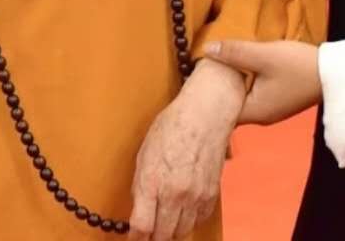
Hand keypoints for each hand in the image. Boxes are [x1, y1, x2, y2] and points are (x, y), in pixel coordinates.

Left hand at [129, 60, 243, 240]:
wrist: (205, 115)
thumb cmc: (171, 127)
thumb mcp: (144, 154)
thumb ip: (141, 185)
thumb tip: (138, 208)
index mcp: (153, 182)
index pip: (142, 226)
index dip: (135, 238)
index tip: (133, 238)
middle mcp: (175, 193)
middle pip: (163, 236)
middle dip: (153, 238)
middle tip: (148, 234)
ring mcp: (195, 196)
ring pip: (182, 232)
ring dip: (171, 233)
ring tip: (163, 227)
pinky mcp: (211, 195)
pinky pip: (199, 221)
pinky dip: (189, 222)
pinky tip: (182, 214)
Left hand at [203, 39, 320, 125]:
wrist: (335, 74)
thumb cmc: (299, 67)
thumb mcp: (263, 55)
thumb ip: (234, 52)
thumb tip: (207, 50)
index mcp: (255, 112)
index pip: (220, 110)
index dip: (206, 93)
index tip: (195, 75)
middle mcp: (260, 116)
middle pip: (229, 103)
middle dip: (217, 85)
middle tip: (202, 65)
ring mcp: (269, 108)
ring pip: (241, 95)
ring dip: (232, 80)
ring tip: (217, 61)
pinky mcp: (277, 99)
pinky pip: (252, 91)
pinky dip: (244, 80)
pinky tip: (240, 64)